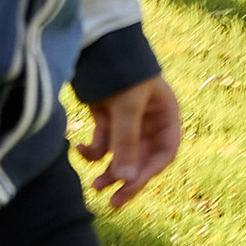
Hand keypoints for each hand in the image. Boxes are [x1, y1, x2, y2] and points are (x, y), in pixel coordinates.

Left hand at [80, 74, 181, 209]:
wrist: (97, 43)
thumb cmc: (122, 70)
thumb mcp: (127, 107)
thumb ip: (126, 143)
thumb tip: (127, 181)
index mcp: (165, 116)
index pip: (164, 152)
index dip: (150, 172)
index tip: (133, 185)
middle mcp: (149, 122)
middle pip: (142, 160)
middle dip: (127, 180)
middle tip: (113, 201)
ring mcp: (127, 122)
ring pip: (121, 157)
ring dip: (108, 172)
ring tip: (94, 186)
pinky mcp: (107, 119)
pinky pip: (103, 145)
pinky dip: (92, 152)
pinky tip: (80, 150)